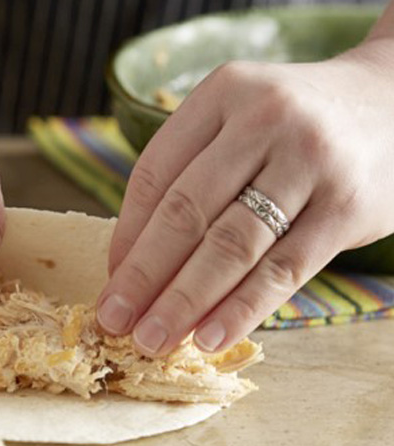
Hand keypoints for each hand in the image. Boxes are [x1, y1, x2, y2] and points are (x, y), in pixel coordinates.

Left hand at [97, 41, 393, 355]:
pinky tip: (209, 337)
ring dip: (184, 300)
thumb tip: (131, 260)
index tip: (111, 281)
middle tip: (114, 321)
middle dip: (143, 276)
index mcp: (223, 92)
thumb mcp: (238, 120)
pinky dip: (242, 308)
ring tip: (152, 339)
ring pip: (231, 245)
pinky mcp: (347, 207)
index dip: (126, 235)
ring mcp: (309, 162)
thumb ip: (189, 174)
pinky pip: (283, 269)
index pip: (155, 174)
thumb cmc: (294, 124)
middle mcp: (264, 120)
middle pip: (186, 212)